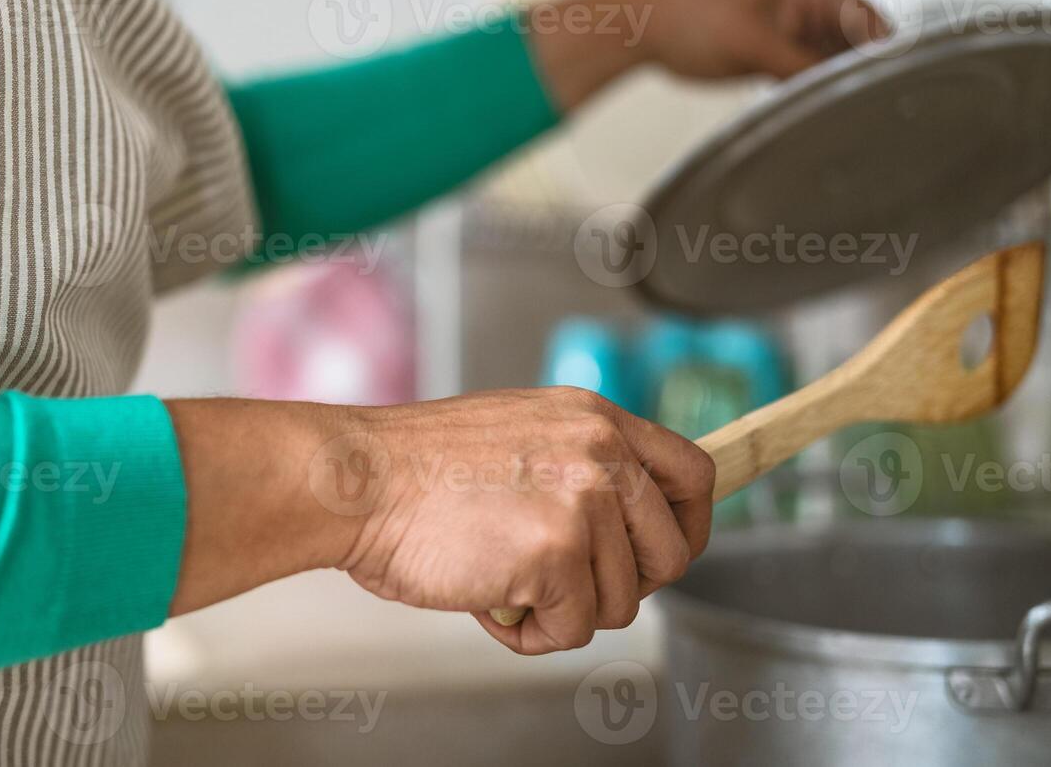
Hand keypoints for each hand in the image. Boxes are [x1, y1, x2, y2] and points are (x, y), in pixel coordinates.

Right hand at [335, 387, 714, 654]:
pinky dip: (529, 633)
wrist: (357, 480)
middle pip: (672, 553)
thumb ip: (579, 466)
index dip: (688, 526)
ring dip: (564, 610)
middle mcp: (601, 452)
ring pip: (621, 603)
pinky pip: (572, 631)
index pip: (693, 473)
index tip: (662, 555)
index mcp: (593, 418)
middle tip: (564, 584)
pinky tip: (487, 597)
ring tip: (503, 579)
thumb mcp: (520, 435)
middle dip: (624, 585)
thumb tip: (621, 527)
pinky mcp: (557, 552)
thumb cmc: (416, 470)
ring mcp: (583, 500)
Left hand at [528, 0, 887, 109]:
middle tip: (859, 110)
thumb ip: (801, 66)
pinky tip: (810, 108)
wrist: (649, 29)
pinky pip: (810, 69)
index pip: (866, 16)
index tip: (884, 90)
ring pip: (834, 58)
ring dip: (831, 82)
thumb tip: (838, 90)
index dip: (879, 51)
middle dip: (854, 70)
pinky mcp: (781, 45)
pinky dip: (810, 87)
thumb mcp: (753, 45)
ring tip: (832, 111)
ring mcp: (796, 20)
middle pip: (855, 39)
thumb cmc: (693, 22)